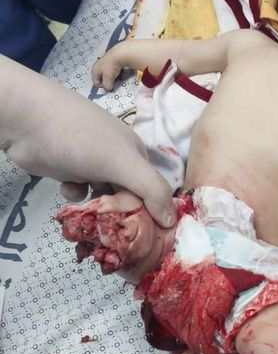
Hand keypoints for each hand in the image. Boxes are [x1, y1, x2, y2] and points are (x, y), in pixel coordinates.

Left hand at [2, 57, 175, 227]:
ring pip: (103, 196)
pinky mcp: (69, 168)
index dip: (150, 211)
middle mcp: (116, 157)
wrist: (28, 121)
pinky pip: (80, 191)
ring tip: (89, 210)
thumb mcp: (124, 164)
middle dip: (121, 212)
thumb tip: (173, 219)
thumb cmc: (81, 139)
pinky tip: (68, 186)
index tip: (142, 233)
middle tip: (113, 229)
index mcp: (135, 154)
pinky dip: (76, 193)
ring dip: (97, 205)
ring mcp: (92, 162)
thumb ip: (152, 190)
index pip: (152, 189)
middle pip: (127, 195)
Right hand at [92, 42, 128, 90]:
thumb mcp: (108, 78)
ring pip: (107, 75)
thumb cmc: (112, 66)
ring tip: (117, 75)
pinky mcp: (110, 61)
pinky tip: (119, 71)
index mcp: (94, 71)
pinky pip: (111, 70)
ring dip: (112, 77)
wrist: (120, 53)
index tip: (110, 85)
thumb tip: (108, 88)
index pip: (96, 84)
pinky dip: (115, 72)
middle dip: (108, 81)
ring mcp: (103, 63)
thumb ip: (107, 85)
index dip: (103, 86)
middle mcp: (97, 66)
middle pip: (101, 79)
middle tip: (114, 80)